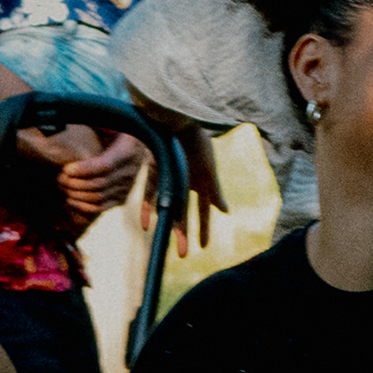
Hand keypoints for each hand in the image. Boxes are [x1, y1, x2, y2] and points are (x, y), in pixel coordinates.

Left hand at [55, 130, 144, 223]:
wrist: (139, 145)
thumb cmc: (118, 131)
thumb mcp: (113, 122)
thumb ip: (100, 122)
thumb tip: (80, 115)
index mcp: (128, 151)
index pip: (104, 166)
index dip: (84, 170)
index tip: (66, 168)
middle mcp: (130, 171)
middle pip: (99, 184)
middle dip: (75, 183)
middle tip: (59, 177)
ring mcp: (127, 187)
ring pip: (98, 197)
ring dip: (76, 194)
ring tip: (62, 186)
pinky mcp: (122, 198)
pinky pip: (102, 207)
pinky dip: (84, 207)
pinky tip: (70, 200)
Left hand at [143, 126, 227, 257]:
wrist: (176, 117)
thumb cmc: (197, 141)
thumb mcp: (208, 168)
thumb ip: (215, 191)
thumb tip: (227, 213)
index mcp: (202, 180)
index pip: (203, 210)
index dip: (204, 228)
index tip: (204, 247)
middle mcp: (186, 180)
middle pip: (184, 212)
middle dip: (185, 234)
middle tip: (184, 255)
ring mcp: (169, 175)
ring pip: (167, 206)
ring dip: (166, 224)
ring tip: (162, 243)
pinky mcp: (154, 169)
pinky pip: (149, 192)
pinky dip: (148, 208)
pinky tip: (145, 223)